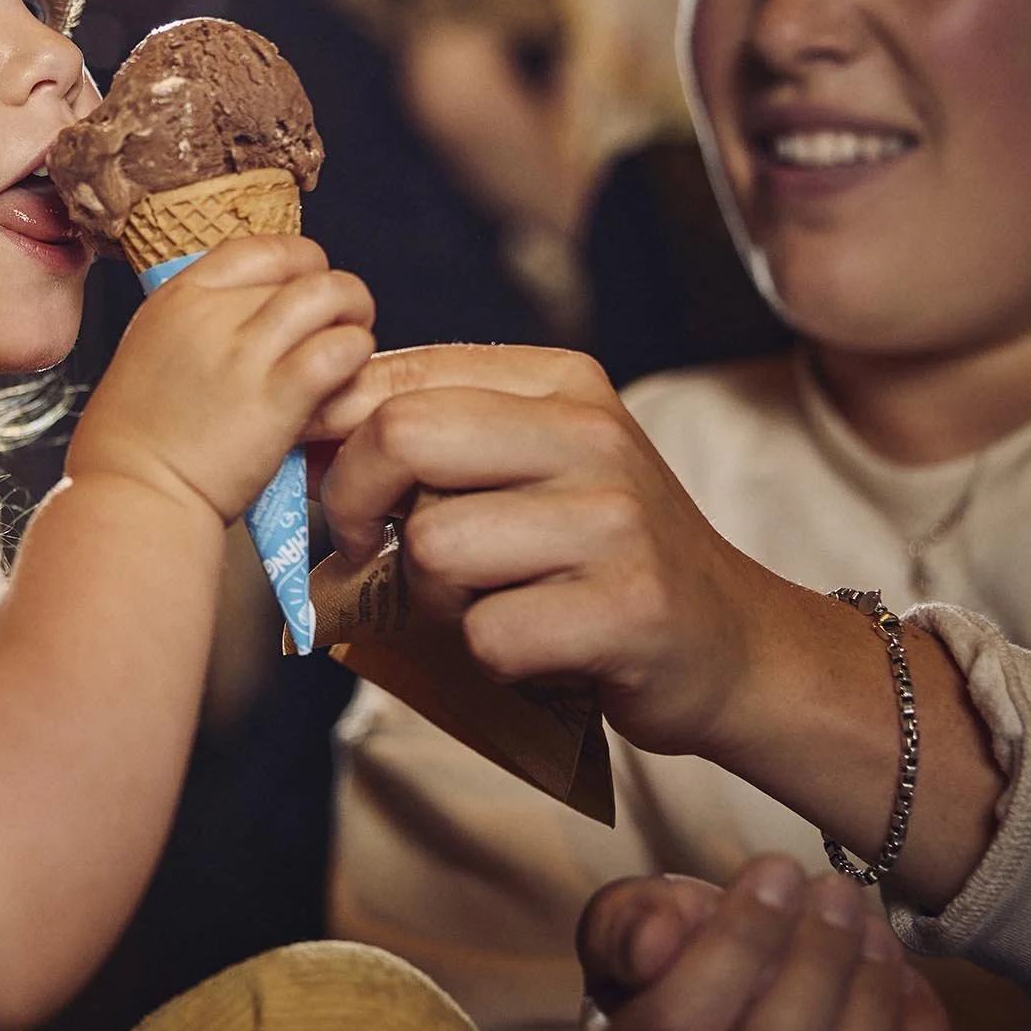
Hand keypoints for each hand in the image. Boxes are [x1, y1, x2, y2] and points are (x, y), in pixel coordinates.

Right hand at [68, 235, 374, 524]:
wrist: (134, 495)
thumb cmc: (136, 441)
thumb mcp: (151, 352)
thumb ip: (200, 325)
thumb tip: (252, 314)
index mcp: (177, 297)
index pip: (261, 247)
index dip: (299, 264)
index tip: (306, 290)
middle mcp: (210, 313)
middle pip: (301, 268)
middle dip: (333, 292)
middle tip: (340, 323)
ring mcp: (243, 353)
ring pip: (329, 294)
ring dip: (354, 316)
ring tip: (352, 347)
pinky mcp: (275, 398)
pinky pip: (339, 350)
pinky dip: (355, 357)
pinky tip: (346, 379)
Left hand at [308, 344, 783, 757]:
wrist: (733, 642)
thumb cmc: (596, 554)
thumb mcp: (528, 464)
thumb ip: (430, 436)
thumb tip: (297, 437)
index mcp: (559, 380)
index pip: (393, 373)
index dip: (327, 435)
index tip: (319, 484)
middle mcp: (591, 434)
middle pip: (400, 436)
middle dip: (353, 503)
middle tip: (365, 547)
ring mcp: (616, 520)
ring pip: (433, 545)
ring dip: (430, 596)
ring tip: (481, 601)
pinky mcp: (628, 609)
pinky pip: (486, 633)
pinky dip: (488, 657)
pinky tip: (536, 647)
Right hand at [576, 857, 954, 1030]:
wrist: (709, 1029)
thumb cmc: (664, 971)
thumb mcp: (618, 936)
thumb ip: (622, 923)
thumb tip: (658, 938)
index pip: (680, 1026)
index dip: (734, 944)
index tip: (774, 867)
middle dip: (816, 962)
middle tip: (835, 890)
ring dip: (870, 987)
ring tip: (869, 924)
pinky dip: (919, 1028)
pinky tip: (898, 978)